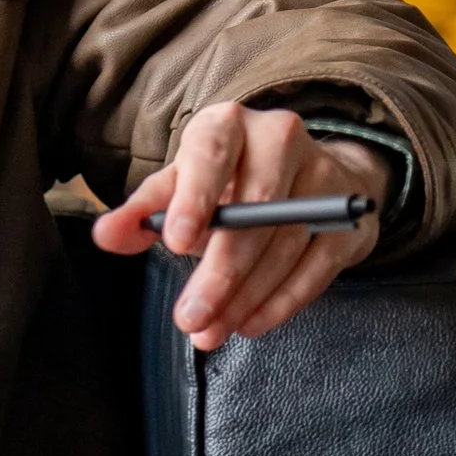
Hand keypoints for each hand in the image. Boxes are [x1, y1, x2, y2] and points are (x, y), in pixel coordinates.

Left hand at [90, 102, 389, 353]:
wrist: (303, 175)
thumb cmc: (226, 182)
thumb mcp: (179, 188)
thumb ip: (142, 213)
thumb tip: (106, 235)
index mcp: (228, 124)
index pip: (211, 153)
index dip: (195, 197)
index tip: (177, 242)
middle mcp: (281, 138)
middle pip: (254, 209)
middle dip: (219, 271)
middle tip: (191, 317)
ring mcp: (323, 176)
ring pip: (284, 243)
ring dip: (246, 296)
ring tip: (212, 330)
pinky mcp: (349, 217)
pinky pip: (317, 266)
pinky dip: (283, 301)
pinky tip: (251, 323)